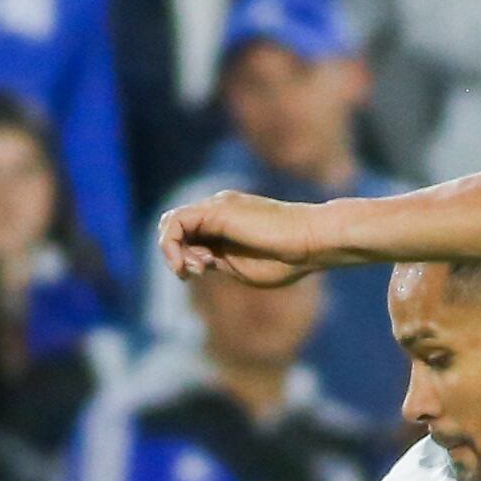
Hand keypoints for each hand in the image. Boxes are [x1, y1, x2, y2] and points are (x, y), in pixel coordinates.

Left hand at [159, 189, 328, 288]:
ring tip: (190, 269)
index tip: (202, 272)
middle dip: (175, 254)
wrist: (310, 242)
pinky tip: (188, 263)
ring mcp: (216, 207)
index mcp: (225, 224)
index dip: (185, 257)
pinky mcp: (216, 211)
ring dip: (172, 251)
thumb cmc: (287, 259)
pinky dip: (172, 244)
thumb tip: (195, 261)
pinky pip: (176, 222)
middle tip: (197, 272)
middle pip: (176, 227)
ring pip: (171, 222)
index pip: (187, 235)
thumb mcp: (241, 267)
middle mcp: (217, 210)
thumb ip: (217, 262)